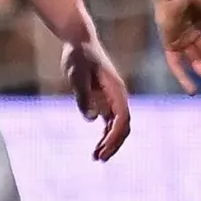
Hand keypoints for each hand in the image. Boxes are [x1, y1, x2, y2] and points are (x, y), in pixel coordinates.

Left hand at [60, 36, 132, 160]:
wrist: (80, 41)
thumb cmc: (79, 55)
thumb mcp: (77, 74)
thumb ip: (83, 95)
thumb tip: (91, 118)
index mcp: (117, 90)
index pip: (122, 119)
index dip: (114, 136)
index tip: (102, 150)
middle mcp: (118, 96)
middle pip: (124, 126)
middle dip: (114, 144)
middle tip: (99, 159)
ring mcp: (113, 99)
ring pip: (118, 126)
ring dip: (109, 142)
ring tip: (96, 157)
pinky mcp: (104, 99)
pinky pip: (110, 122)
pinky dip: (105, 135)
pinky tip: (96, 146)